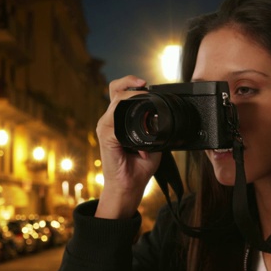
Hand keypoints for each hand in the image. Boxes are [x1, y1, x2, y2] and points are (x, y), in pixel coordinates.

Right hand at [95, 76, 161, 218]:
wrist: (129, 187)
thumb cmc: (138, 167)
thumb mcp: (153, 143)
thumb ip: (155, 129)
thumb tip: (164, 119)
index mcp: (119, 121)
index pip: (121, 93)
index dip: (132, 84)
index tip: (147, 85)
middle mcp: (109, 121)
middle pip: (115, 89)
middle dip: (129, 83)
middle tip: (145, 86)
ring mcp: (105, 127)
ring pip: (115, 100)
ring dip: (131, 98)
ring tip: (145, 105)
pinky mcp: (106, 136)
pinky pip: (114, 119)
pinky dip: (128, 117)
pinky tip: (139, 124)